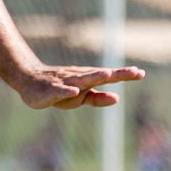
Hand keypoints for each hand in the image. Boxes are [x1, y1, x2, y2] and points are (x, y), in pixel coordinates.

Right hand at [17, 64, 145, 110]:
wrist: (28, 81)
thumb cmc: (58, 89)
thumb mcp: (80, 97)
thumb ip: (97, 98)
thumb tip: (117, 98)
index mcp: (87, 80)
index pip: (109, 76)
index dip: (124, 75)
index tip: (141, 73)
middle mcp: (79, 77)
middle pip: (100, 75)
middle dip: (116, 73)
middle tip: (134, 72)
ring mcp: (65, 82)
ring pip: (81, 80)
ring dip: (94, 77)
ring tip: (107, 74)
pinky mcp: (51, 90)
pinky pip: (60, 91)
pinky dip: (67, 91)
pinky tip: (75, 92)